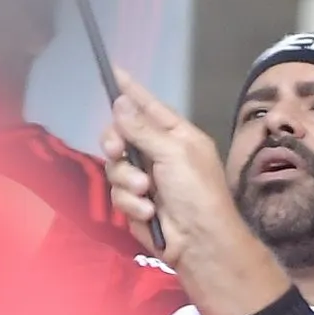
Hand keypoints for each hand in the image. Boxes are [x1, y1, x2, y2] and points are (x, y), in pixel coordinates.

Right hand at [100, 70, 247, 258]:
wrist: (199, 242)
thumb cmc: (196, 190)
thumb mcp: (173, 153)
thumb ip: (142, 129)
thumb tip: (120, 101)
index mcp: (176, 135)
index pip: (149, 106)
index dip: (132, 91)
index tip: (114, 72)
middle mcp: (159, 153)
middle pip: (121, 135)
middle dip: (116, 143)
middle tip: (115, 150)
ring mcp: (146, 179)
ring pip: (115, 166)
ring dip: (128, 180)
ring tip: (146, 192)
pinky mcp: (135, 203)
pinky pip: (118, 193)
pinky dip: (131, 203)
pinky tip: (148, 213)